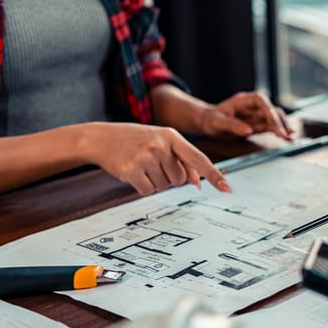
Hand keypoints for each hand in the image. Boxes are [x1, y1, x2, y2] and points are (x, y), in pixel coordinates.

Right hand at [81, 122, 230, 194]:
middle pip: (180, 179)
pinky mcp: (132, 170)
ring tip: (142, 165)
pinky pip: (148, 191)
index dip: (214, 175)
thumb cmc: (135, 140)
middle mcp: (161, 145)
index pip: (199, 159)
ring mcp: (146, 157)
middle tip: (152, 164)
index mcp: (172, 136)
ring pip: (164, 186)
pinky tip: (133, 173)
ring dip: (155, 181)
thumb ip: (182, 159)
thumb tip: (198, 182)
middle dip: (169, 177)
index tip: (227, 188)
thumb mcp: (161, 142)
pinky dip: (142, 187)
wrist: (101, 138)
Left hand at [199, 92, 291, 139]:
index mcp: (243, 100)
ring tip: (290, 137)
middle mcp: (253, 106)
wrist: (209, 123)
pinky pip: (271, 127)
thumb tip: (248, 130)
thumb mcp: (218, 122)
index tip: (272, 119)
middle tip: (284, 134)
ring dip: (283, 127)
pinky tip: (287, 138)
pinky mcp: (258, 125)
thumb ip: (232, 125)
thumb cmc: (211, 119)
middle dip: (279, 122)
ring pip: (274, 119)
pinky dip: (279, 132)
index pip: (260, 100)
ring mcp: (257, 116)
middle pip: (271, 110)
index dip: (268, 108)